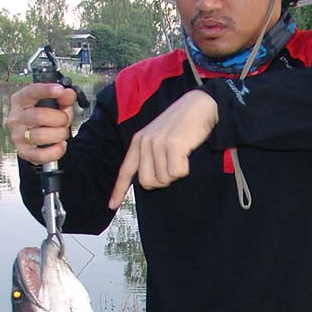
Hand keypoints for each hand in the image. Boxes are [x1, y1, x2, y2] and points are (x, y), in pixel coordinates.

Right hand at [6, 83, 75, 164]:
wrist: (39, 139)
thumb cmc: (45, 119)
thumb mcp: (56, 105)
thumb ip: (63, 99)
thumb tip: (68, 94)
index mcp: (20, 101)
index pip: (30, 92)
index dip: (46, 90)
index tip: (59, 90)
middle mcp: (16, 118)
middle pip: (39, 116)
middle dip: (59, 118)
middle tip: (64, 120)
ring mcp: (17, 136)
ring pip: (40, 135)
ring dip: (59, 134)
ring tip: (62, 133)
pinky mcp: (23, 152)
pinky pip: (41, 155)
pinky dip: (56, 151)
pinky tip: (60, 145)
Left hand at [109, 90, 218, 208]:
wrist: (200, 105)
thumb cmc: (183, 124)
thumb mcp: (159, 136)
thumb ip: (149, 155)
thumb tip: (148, 180)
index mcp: (138, 141)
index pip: (125, 170)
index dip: (118, 190)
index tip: (112, 205)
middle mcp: (145, 142)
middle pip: (147, 182)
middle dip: (163, 181)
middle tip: (173, 165)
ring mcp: (158, 143)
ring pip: (164, 179)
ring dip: (176, 173)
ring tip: (181, 155)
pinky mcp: (173, 145)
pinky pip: (178, 173)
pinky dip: (185, 169)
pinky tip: (188, 154)